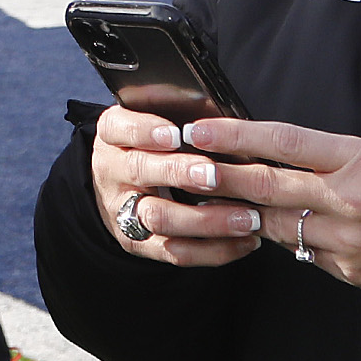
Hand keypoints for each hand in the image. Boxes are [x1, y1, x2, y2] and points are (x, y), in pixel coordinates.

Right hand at [91, 106, 262, 270]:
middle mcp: (112, 172)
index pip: (118, 128)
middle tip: (215, 174)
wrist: (121, 188)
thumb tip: (220, 109)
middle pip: (139, 171)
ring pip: (159, 218)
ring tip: (248, 218)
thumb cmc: (153, 146)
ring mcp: (123, 211)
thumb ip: (178, 115)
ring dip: (206, 219)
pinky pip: (176, 252)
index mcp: (113, 136)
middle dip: (179, 173)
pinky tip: (247, 241)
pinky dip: (215, 249)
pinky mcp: (141, 244)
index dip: (145, 131)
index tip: (176, 134)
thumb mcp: (153, 123)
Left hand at [155, 116, 360, 300]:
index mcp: (360, 160)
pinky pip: (302, 252)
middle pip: (268, 185)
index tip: (201, 130)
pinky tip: (268, 229)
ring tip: (211, 198)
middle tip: (184, 166)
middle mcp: (349, 199)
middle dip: (220, 176)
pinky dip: (284, 238)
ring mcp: (347, 240)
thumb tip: (273, 154)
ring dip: (243, 211)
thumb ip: (328, 157)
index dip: (237, 135)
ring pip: (276, 222)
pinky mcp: (349, 271)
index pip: (284, 142)